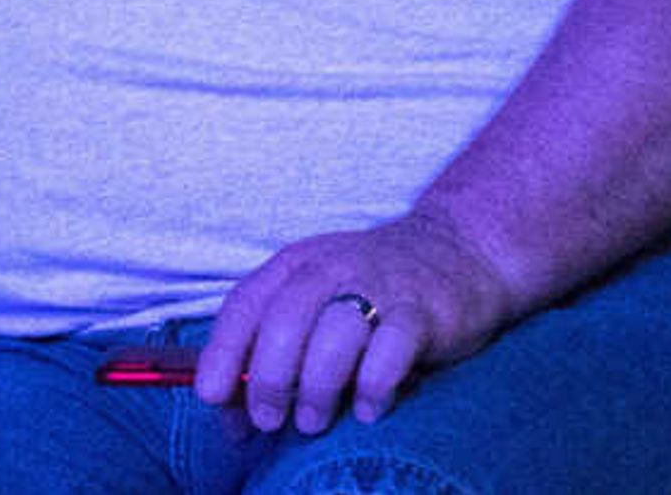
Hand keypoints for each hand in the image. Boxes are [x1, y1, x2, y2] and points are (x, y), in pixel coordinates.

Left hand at [196, 204, 516, 431]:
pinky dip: (374, 384)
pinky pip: (393, 348)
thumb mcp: (318, 298)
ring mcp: (380, 287)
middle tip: (268, 420)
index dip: (223, 353)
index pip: (245, 306)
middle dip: (269, 378)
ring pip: (335, 335)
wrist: (459, 249)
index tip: (211, 397)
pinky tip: (366, 410)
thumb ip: (276, 345)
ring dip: (317, 385)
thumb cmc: (372, 287)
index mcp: (294, 265)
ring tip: (313, 422)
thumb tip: (233, 411)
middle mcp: (331, 269)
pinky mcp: (424, 312)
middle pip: (285, 322)